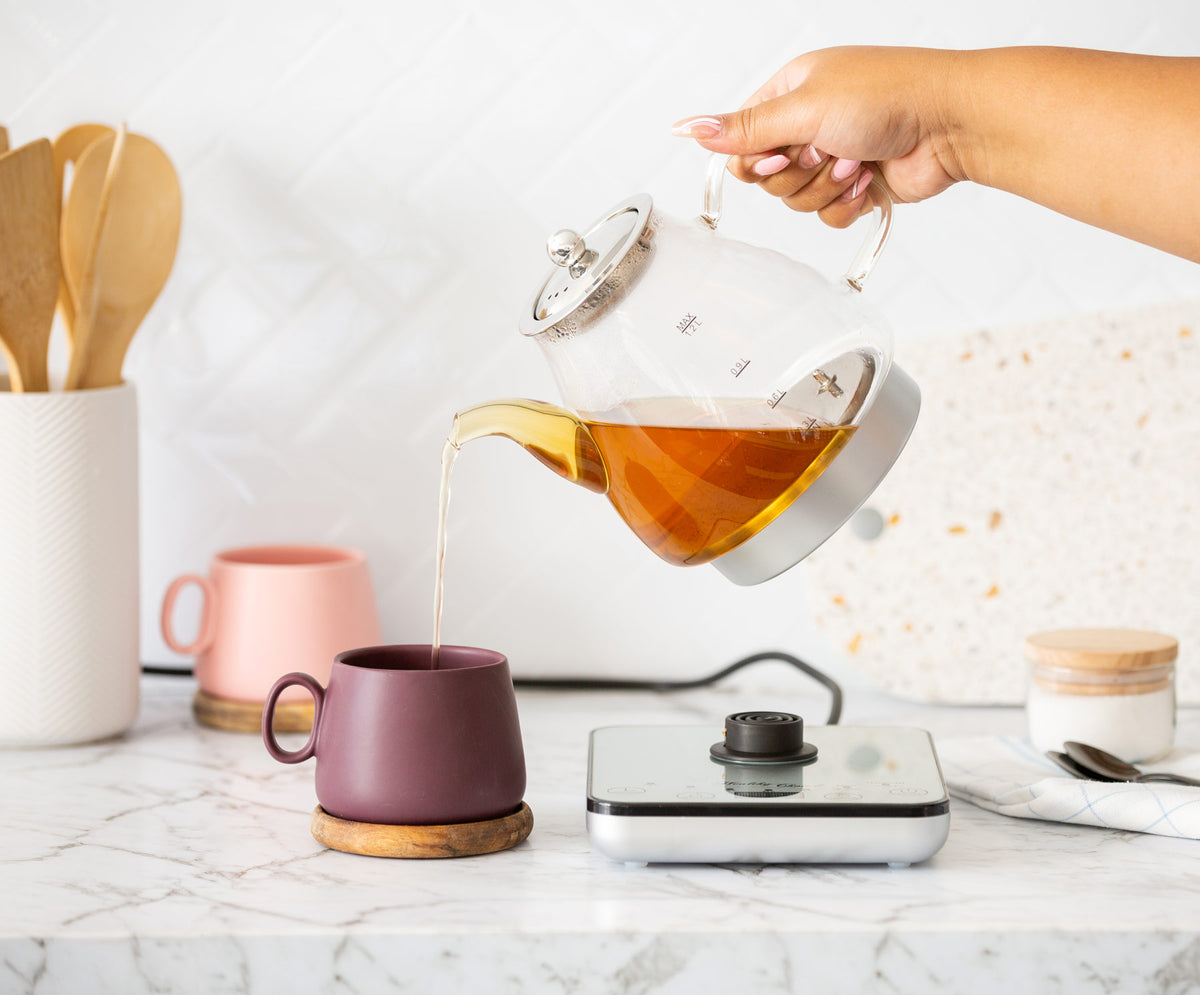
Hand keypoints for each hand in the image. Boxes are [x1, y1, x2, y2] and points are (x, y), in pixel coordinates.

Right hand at [672, 47, 963, 227]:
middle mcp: (807, 125)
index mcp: (788, 93)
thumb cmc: (888, 96)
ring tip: (856, 161)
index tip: (780, 152)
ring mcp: (832, 157)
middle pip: (766, 179)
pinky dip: (847, 204)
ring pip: (796, 201)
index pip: (740, 143)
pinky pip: (827, 216)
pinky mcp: (855, 187)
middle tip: (826, 151)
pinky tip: (869, 179)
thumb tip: (689, 128)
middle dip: (797, 174)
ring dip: (826, 187)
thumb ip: (744, 128)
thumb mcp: (804, 108)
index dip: (754, 160)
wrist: (950, 123)